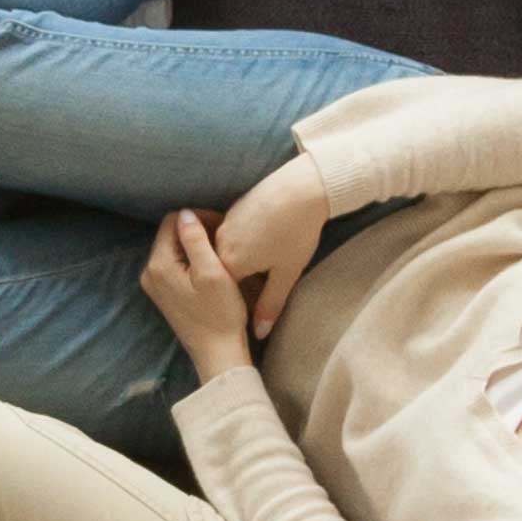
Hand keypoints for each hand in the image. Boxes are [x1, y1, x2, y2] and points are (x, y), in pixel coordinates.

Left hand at [140, 209, 260, 385]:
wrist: (218, 352)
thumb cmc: (220, 313)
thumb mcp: (212, 271)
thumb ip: (196, 239)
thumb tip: (186, 213)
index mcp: (158, 264)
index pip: (173, 221)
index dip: (198, 217)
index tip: (221, 226)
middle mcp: (149, 272)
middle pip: (170, 234)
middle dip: (195, 230)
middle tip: (223, 238)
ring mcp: (154, 284)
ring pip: (173, 248)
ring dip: (194, 245)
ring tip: (219, 252)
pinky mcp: (163, 293)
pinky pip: (174, 264)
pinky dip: (190, 259)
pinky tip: (210, 267)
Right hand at [213, 152, 338, 330]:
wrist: (301, 186)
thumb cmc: (296, 232)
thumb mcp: (287, 273)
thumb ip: (270, 305)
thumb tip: (260, 334)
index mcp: (230, 263)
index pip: (226, 291)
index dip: (241, 299)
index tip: (257, 301)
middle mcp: (220, 243)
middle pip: (224, 270)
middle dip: (241, 280)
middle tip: (266, 279)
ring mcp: (226, 223)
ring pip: (227, 250)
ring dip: (243, 258)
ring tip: (269, 255)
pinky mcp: (234, 208)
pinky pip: (232, 232)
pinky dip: (244, 240)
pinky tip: (267, 237)